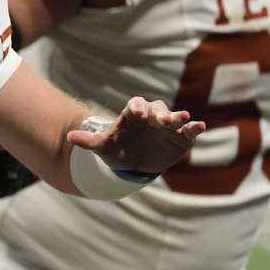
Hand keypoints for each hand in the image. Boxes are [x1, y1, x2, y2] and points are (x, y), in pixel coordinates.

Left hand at [66, 98, 204, 174]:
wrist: (134, 164)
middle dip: (160, 113)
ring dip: (178, 117)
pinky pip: (188, 131)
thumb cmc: (117, 150)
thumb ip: (89, 141)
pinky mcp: (180, 137)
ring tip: (183, 119)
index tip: (137, 113)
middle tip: (161, 120)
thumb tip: (70, 137)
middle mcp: (151, 117)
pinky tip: (200, 126)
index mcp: (133, 114)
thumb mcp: (102, 147)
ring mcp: (167, 126)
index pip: (136, 105)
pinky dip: (194, 128)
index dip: (137, 107)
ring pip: (174, 117)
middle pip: (157, 109)